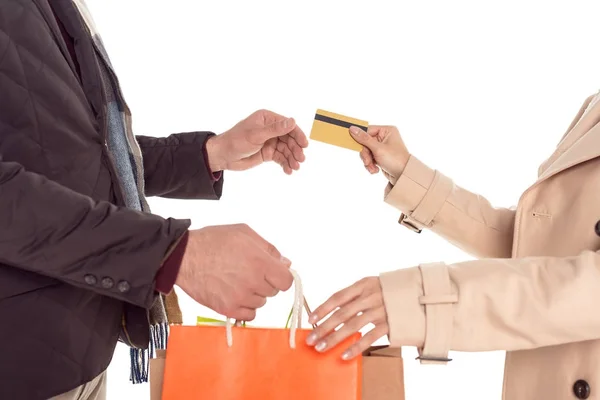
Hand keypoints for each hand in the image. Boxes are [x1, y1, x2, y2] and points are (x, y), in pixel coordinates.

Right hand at [175, 224, 293, 320]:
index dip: (281, 276)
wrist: (184, 257)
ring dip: (254, 294)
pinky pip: (249, 315)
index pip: (286, 281)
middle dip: (265, 282)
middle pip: (273, 291)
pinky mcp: (227, 309)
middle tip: (248, 271)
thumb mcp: (244, 233)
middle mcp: (253, 282)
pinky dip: (245, 307)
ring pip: (260, 302)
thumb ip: (269, 249)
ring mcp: (240, 298)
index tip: (274, 273)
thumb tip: (285, 263)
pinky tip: (234, 293)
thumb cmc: (213, 241)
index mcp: (260, 262)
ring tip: (236, 280)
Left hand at [206, 109, 308, 173]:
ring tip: (295, 167)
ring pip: (286, 149)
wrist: (223, 156)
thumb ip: (276, 129)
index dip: (297, 135)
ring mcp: (269, 141)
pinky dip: (285, 163)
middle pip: (289, 139)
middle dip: (295, 149)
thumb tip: (293, 121)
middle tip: (300, 160)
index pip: (287, 125)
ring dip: (291, 158)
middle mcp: (270, 129)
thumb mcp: (257, 135)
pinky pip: (280, 158)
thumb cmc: (236, 141)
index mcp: (267, 119)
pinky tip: (288, 170)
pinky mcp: (267, 153)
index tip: (304, 145)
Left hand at [305, 277, 388, 359]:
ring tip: (322, 347)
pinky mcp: (391, 323)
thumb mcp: (373, 286)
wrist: (422, 294)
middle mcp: (371, 296)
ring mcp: (381, 310)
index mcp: (364, 284)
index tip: (311, 319)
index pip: (338, 297)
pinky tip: (345, 355)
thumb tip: (334, 311)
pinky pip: (369, 337)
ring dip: (334, 338)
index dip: (323, 308)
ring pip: (352, 326)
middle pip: (342, 313)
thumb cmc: (392, 291)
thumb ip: (356, 296)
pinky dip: (356, 347)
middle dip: (324, 327)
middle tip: (311, 339)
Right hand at [349, 125, 409, 184]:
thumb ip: (364, 139)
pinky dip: (370, 164)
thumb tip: (352, 129)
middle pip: (365, 142)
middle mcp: (385, 137)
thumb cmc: (396, 160)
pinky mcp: (381, 156)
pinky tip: (375, 169)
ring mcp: (382, 147)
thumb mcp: (378, 149)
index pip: (367, 131)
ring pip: (366, 151)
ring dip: (367, 161)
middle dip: (366, 154)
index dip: (361, 139)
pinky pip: (370, 158)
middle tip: (368, 162)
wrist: (404, 176)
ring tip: (373, 168)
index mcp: (387, 131)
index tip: (355, 145)